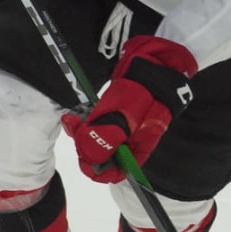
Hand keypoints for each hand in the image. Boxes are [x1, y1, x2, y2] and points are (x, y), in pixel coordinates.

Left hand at [63, 35, 196, 182]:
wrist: (157, 59)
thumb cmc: (150, 85)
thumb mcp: (129, 110)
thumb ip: (111, 134)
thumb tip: (91, 158)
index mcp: (140, 146)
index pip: (117, 172)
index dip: (98, 167)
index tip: (83, 153)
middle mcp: (130, 141)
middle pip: (103, 157)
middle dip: (85, 146)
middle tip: (75, 127)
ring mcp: (122, 128)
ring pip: (96, 141)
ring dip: (81, 133)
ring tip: (73, 120)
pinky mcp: (114, 116)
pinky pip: (95, 127)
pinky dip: (83, 123)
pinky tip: (75, 116)